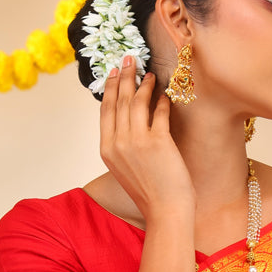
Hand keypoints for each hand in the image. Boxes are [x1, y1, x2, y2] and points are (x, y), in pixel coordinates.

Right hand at [99, 56, 194, 224]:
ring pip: (137, 102)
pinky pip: (158, 112)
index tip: (114, 72)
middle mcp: (118, 143)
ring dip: (143, 84)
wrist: (165, 212)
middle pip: (120, 101)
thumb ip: (122, 146)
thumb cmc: (150, 194)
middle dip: (125, 77)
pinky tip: (165, 94)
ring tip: (149, 73)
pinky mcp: (158, 142)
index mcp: (107, 150)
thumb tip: (128, 123)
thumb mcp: (126, 169)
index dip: (111, 88)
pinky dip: (162, 100)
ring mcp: (137, 141)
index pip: (106, 111)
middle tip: (129, 60)